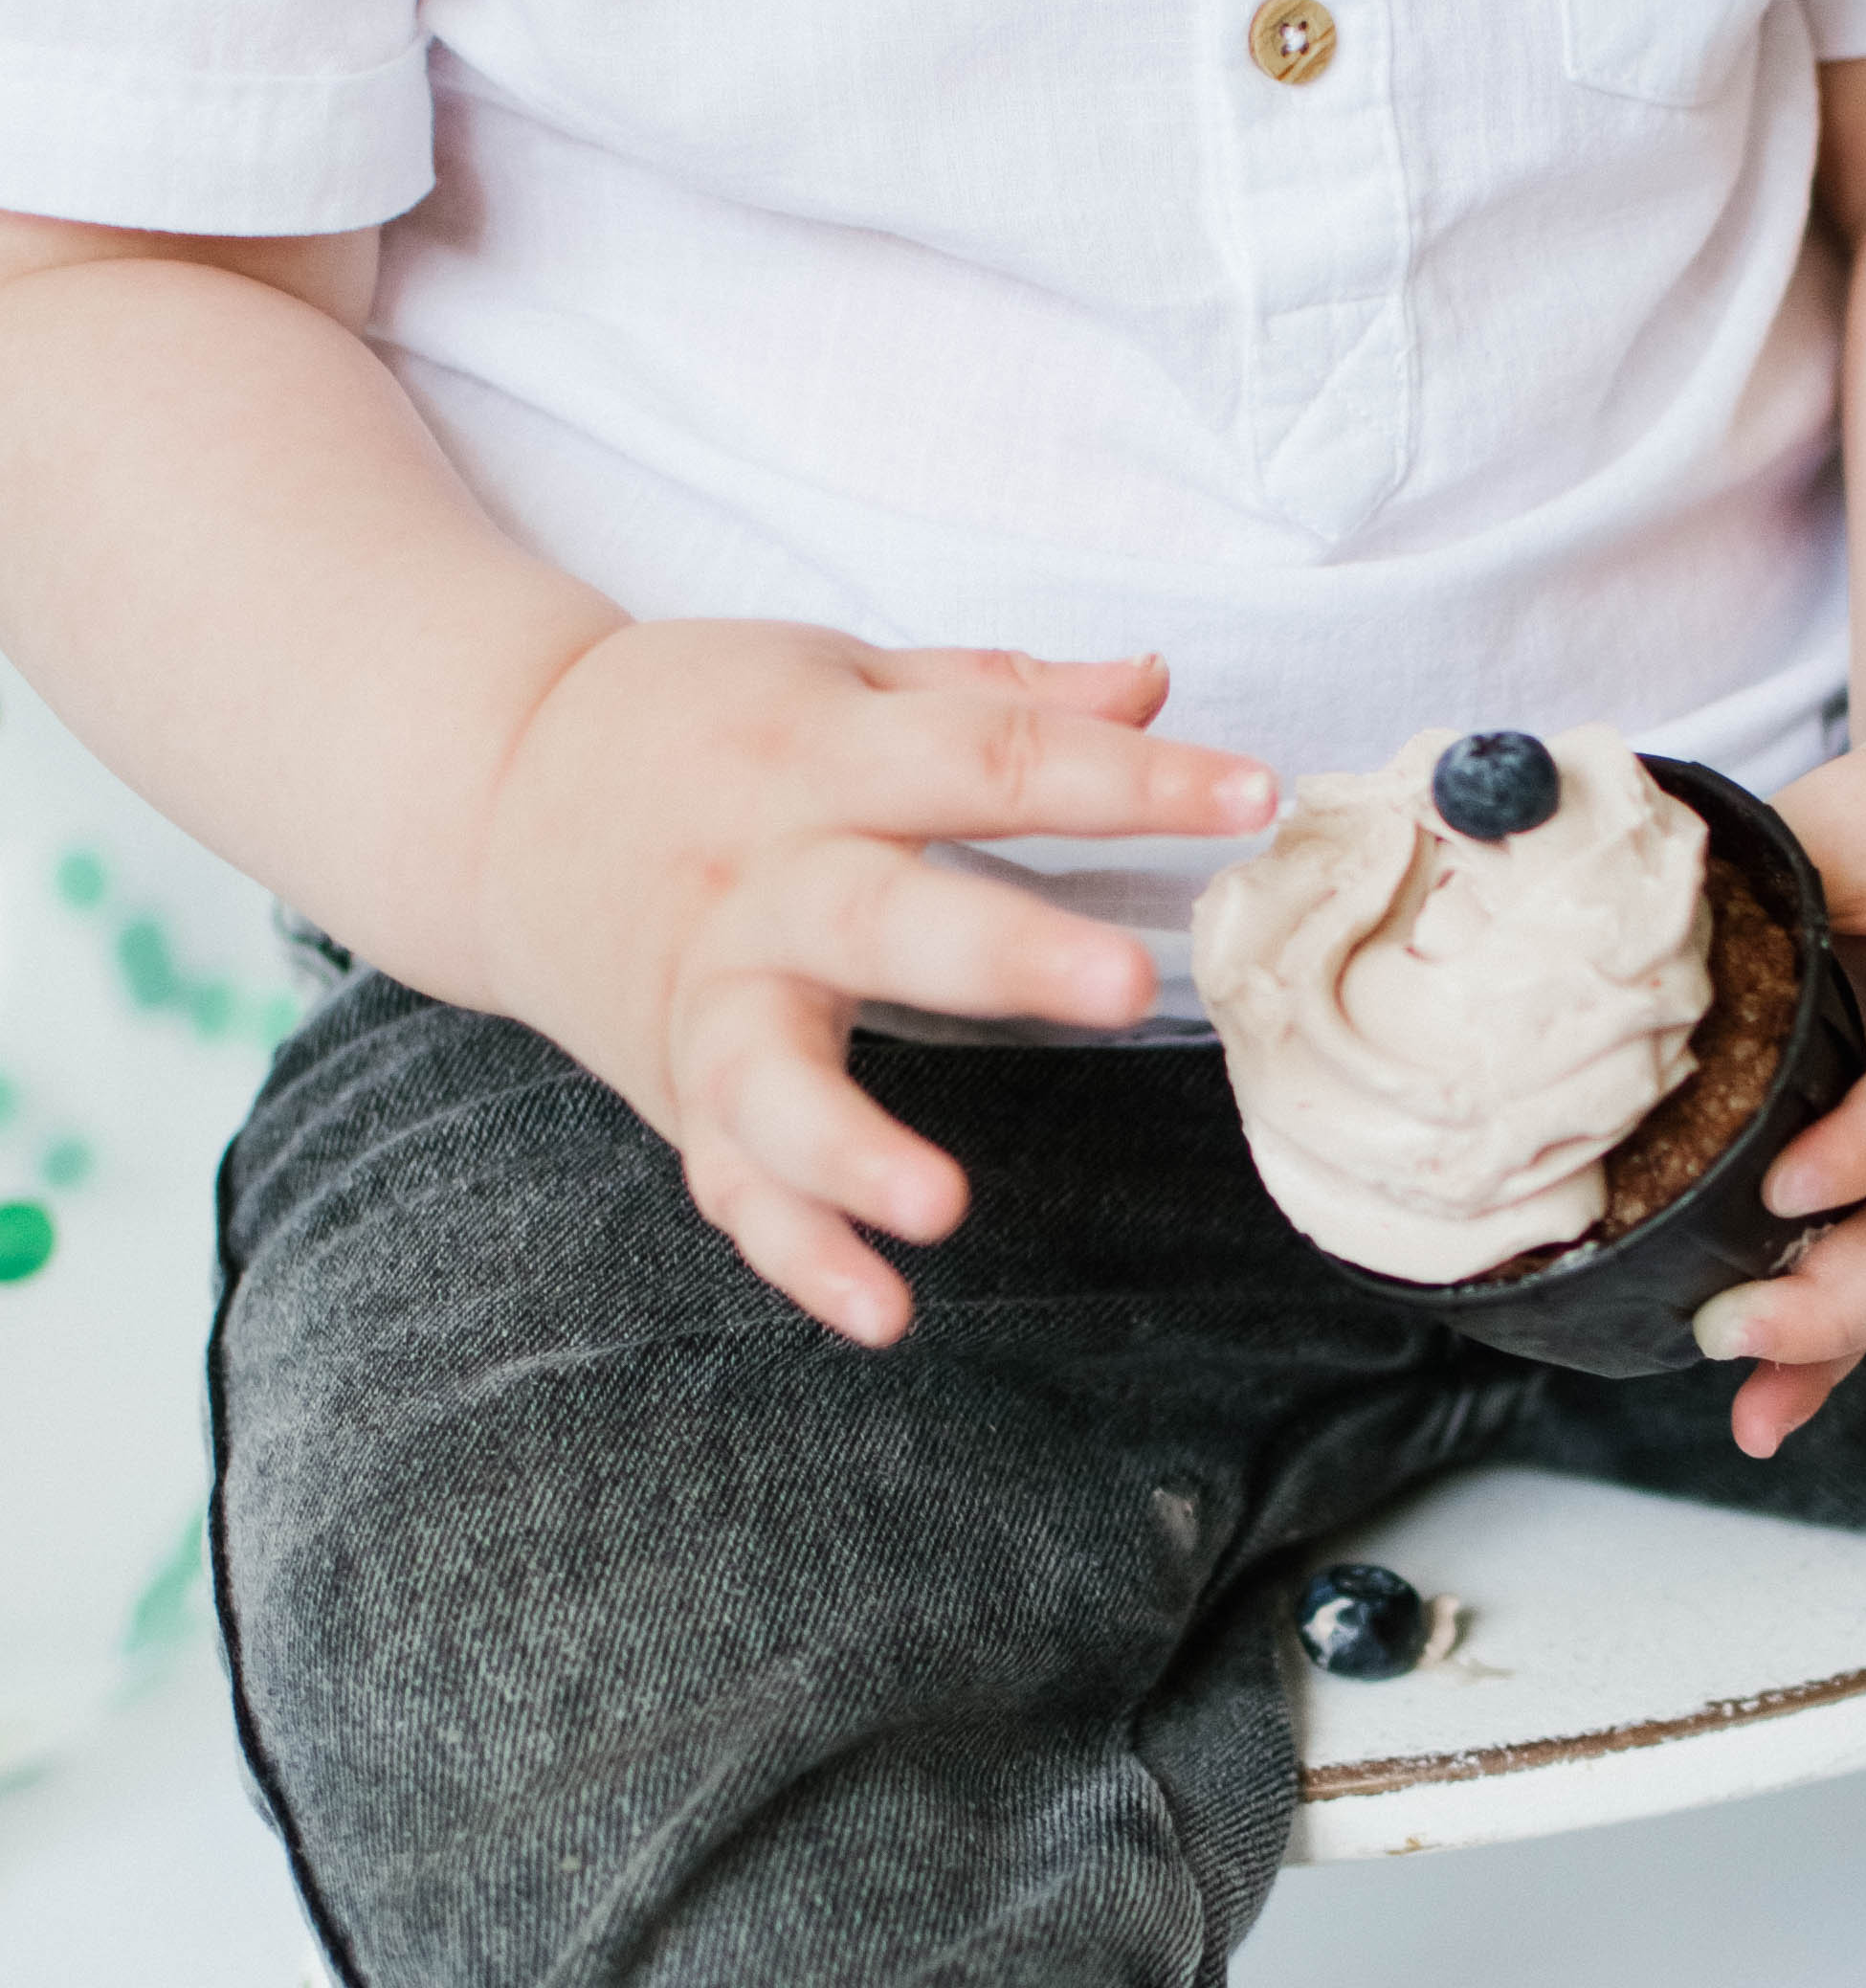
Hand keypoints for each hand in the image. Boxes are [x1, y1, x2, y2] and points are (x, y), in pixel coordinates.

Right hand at [472, 621, 1274, 1344]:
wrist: (491, 790)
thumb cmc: (702, 727)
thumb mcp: (841, 676)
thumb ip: (999, 690)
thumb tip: (1156, 682)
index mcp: (819, 755)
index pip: (990, 756)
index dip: (1128, 776)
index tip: (1253, 792)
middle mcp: (759, 876)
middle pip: (876, 913)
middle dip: (998, 951)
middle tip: (1129, 980)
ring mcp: (708, 993)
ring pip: (769, 1078)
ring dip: (851, 1147)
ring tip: (941, 1206)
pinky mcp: (676, 1089)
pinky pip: (732, 1183)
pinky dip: (796, 1253)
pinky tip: (881, 1311)